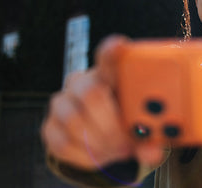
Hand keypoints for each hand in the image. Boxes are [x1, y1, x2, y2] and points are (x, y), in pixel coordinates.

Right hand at [41, 36, 163, 169]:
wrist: (104, 140)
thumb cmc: (126, 122)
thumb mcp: (143, 127)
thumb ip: (150, 136)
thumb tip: (153, 152)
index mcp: (110, 75)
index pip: (108, 57)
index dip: (112, 50)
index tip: (119, 45)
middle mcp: (82, 82)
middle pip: (90, 91)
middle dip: (111, 123)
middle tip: (126, 142)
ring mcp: (62, 103)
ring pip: (74, 120)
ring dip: (99, 142)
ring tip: (117, 150)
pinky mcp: (49, 127)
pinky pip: (62, 142)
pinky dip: (85, 156)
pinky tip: (101, 156)